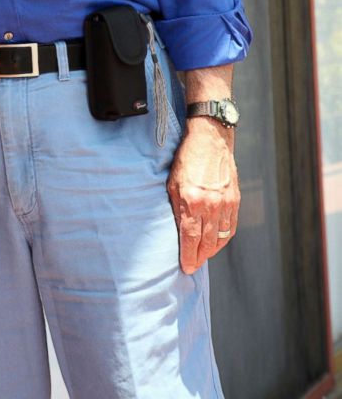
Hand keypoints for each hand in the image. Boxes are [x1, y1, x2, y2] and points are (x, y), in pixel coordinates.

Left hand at [167, 118, 239, 274]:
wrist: (210, 139)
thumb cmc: (186, 158)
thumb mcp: (172, 182)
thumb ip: (175, 207)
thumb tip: (176, 230)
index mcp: (191, 201)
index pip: (190, 239)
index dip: (189, 257)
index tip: (186, 268)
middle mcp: (210, 205)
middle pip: (207, 243)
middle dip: (199, 257)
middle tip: (193, 265)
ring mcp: (225, 203)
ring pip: (221, 238)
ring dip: (212, 250)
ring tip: (203, 255)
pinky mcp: (235, 199)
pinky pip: (231, 227)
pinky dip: (224, 238)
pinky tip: (216, 241)